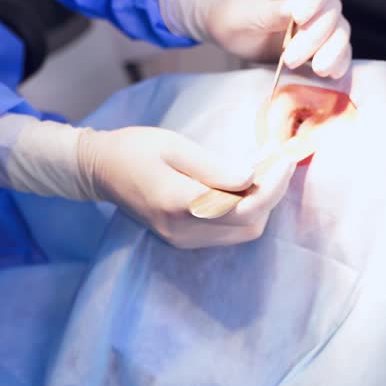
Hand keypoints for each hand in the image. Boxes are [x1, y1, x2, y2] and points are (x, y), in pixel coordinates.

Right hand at [77, 127, 295, 248]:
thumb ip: (214, 166)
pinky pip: (228, 231)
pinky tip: (241, 186)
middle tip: (275, 161)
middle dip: (270, 194)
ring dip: (259, 204)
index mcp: (180, 204)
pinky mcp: (184, 240)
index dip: (272, 186)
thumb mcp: (174, 146)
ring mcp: (183, 240)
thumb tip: (251, 177)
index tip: (285, 159)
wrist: (100, 170)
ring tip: (260, 170)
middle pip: (250, 224)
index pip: (244, 207)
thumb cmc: (134, 150)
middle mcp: (184, 231)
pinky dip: (243, 211)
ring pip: (243, 232)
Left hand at [204, 0, 351, 77]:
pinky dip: (339, 63)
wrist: (229, 31)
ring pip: (340, 31)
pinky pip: (340, 52)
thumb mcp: (246, 12)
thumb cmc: (237, 12)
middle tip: (290, 57)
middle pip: (332, 9)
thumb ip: (270, 11)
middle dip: (315, 35)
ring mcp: (320, 21)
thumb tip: (294, 10)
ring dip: (330, 51)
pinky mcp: (321, 45)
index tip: (299, 16)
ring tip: (316, 69)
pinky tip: (331, 74)